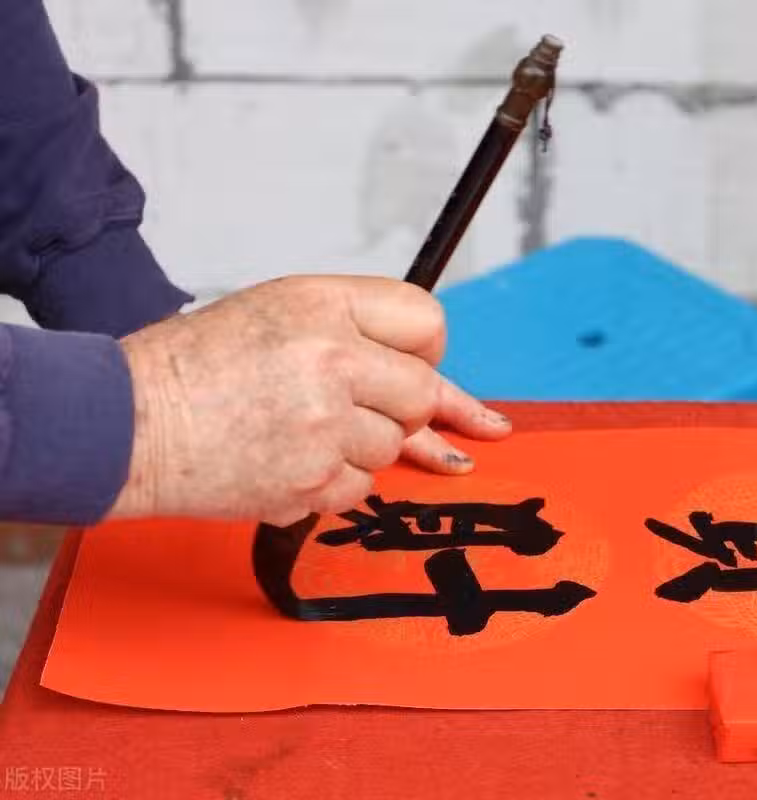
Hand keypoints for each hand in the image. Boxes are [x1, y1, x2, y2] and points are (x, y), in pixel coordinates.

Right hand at [107, 275, 511, 524]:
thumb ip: (357, 332)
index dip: (426, 348)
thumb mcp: (278, 312)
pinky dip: (336, 482)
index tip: (420, 365)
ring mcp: (325, 424)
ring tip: (301, 429)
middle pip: (423, 392)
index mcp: (323, 305)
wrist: (128, 422)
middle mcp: (332, 359)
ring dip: (360, 446)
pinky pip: (362, 488)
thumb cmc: (194, 367)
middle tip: (357, 407)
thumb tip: (435, 381)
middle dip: (403, 407)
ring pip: (392, 446)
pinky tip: (293, 461)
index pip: (425, 320)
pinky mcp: (312, 479)